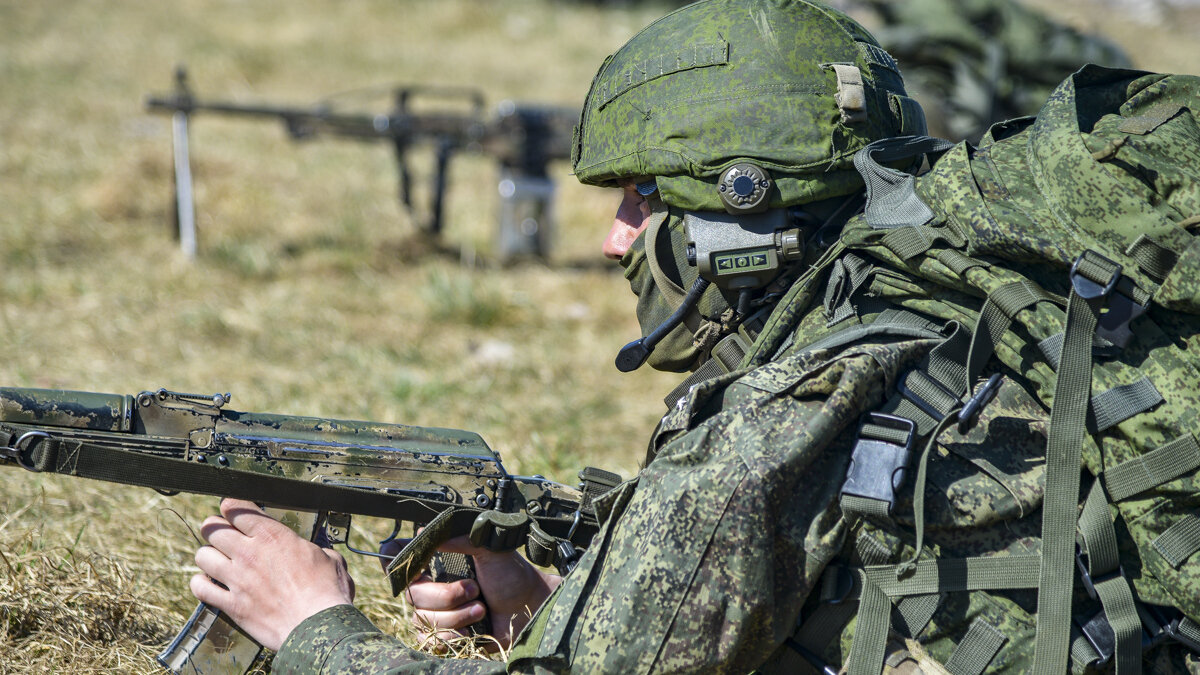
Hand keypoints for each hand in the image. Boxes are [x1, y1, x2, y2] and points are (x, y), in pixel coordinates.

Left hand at [190, 499, 355, 650]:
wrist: (317, 626)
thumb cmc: (327, 592)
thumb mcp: (330, 558)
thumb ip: (317, 549)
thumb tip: (319, 551)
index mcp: (273, 536)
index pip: (236, 508)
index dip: (231, 506)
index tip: (232, 509)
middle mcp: (249, 553)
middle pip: (212, 529)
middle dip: (214, 528)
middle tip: (221, 533)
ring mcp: (237, 579)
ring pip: (202, 555)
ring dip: (208, 555)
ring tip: (216, 559)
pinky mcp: (231, 604)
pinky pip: (200, 588)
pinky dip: (201, 584)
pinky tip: (208, 583)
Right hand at [399, 535, 560, 649]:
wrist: (530, 608)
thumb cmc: (512, 576)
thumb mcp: (490, 549)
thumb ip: (462, 539)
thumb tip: (429, 535)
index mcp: (438, 560)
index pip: (398, 556)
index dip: (398, 562)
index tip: (419, 568)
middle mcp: (431, 585)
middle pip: (413, 594)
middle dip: (446, 595)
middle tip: (474, 589)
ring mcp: (435, 612)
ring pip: (423, 619)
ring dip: (456, 617)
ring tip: (481, 609)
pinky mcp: (443, 636)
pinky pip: (430, 641)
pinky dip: (453, 636)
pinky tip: (472, 629)